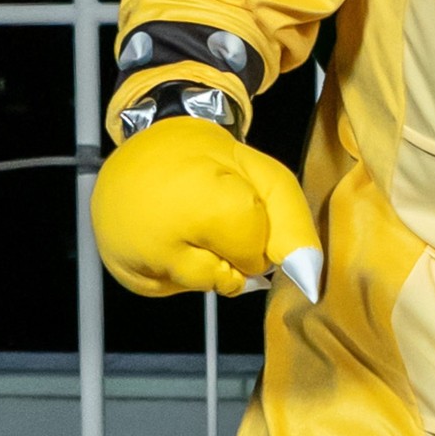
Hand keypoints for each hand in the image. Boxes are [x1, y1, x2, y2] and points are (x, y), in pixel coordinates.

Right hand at [91, 117, 322, 300]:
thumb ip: (291, 225)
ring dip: (210, 263)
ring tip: (193, 224)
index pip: (252, 254)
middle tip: (215, 215)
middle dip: (235, 254)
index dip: (255, 233)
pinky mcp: (126, 275)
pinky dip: (182, 271)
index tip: (239, 206)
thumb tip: (308, 280)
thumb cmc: (212, 159)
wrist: (145, 145)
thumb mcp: (264, 176)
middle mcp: (161, 240)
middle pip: (227, 277)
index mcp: (201, 206)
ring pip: (201, 286)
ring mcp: (137, 261)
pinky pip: (174, 289)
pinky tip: (173, 237)